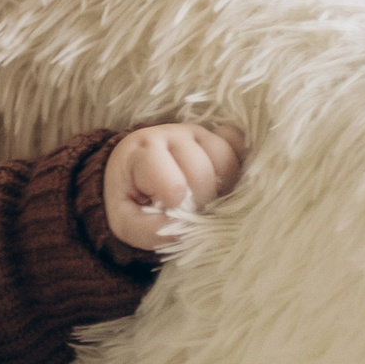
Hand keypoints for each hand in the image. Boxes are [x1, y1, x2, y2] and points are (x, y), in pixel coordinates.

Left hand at [103, 122, 244, 250]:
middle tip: (189, 207)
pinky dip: (238, 168)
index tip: (165, 208)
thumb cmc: (131, 197)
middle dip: (200, 200)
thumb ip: (147, 230)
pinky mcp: (217, 135)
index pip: (172, 184)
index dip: (175, 205)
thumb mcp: (125, 220)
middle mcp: (170, 135)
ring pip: (226, 160)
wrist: (134, 173)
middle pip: (203, 172)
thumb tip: (179, 230)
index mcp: (142, 151)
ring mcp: (197, 133)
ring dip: (222, 186)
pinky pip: (239, 146)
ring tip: (205, 196)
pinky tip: (224, 182)